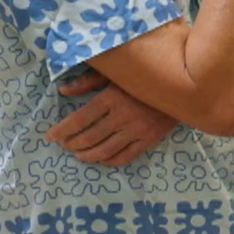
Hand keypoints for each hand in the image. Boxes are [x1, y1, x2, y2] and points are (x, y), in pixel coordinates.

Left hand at [47, 68, 177, 165]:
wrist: (182, 85)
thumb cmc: (144, 75)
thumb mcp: (115, 72)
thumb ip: (88, 81)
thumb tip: (63, 91)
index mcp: (111, 98)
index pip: (78, 120)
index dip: (61, 131)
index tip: (50, 136)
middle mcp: (122, 117)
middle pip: (88, 138)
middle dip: (71, 144)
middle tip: (64, 145)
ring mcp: (137, 130)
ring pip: (104, 151)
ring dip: (86, 155)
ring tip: (78, 154)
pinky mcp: (149, 139)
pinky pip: (124, 156)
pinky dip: (109, 161)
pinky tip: (101, 159)